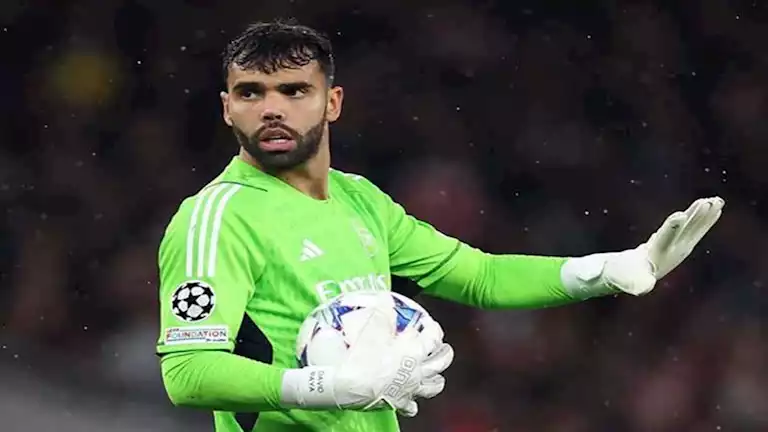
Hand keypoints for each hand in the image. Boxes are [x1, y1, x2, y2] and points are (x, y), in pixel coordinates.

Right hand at [282, 306, 453, 416]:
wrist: (349, 384)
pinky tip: (411, 400)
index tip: (431, 324)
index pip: (433, 337)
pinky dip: (412, 402)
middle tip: (443, 348)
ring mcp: (410, 389)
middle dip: (445, 354)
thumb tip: (385, 297)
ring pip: (433, 386)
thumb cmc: (363, 354)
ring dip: (436, 379)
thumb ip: (382, 311)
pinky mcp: (399, 402)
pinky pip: (411, 406)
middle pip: (440, 363)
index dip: (434, 329)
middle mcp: (418, 371)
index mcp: (415, 351)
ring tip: (436, 375)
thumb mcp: (372, 327)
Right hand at [561, 197, 724, 297]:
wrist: (632, 278)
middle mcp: (672, 252)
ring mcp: (677, 247)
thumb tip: (643, 289)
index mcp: (656, 256)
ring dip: (704, 215)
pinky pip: (691, 227)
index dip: (671, 228)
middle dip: (697, 217)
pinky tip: (708, 207)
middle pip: (686, 232)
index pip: (664, 240)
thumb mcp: (628, 279)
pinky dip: (699, 217)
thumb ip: (636, 283)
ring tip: (717, 200)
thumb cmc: (626, 277)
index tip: (680, 215)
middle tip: (712, 201)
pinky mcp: (677, 240)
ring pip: (693, 229)